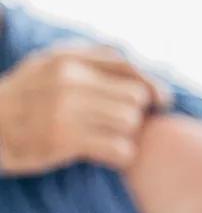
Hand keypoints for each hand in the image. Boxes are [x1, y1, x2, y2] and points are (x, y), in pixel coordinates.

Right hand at [0, 45, 169, 174]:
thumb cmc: (28, 97)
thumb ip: (94, 62)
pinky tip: (111, 154)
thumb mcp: (52, 65)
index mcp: (68, 58)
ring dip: (127, 134)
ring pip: (130, 122)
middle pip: (135, 96)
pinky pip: (121, 149)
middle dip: (135, 112)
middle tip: (120, 123)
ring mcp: (65, 109)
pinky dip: (123, 154)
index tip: (162, 101)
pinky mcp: (64, 140)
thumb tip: (145, 78)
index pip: (129, 68)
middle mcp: (69, 79)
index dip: (153, 86)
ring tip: (110, 137)